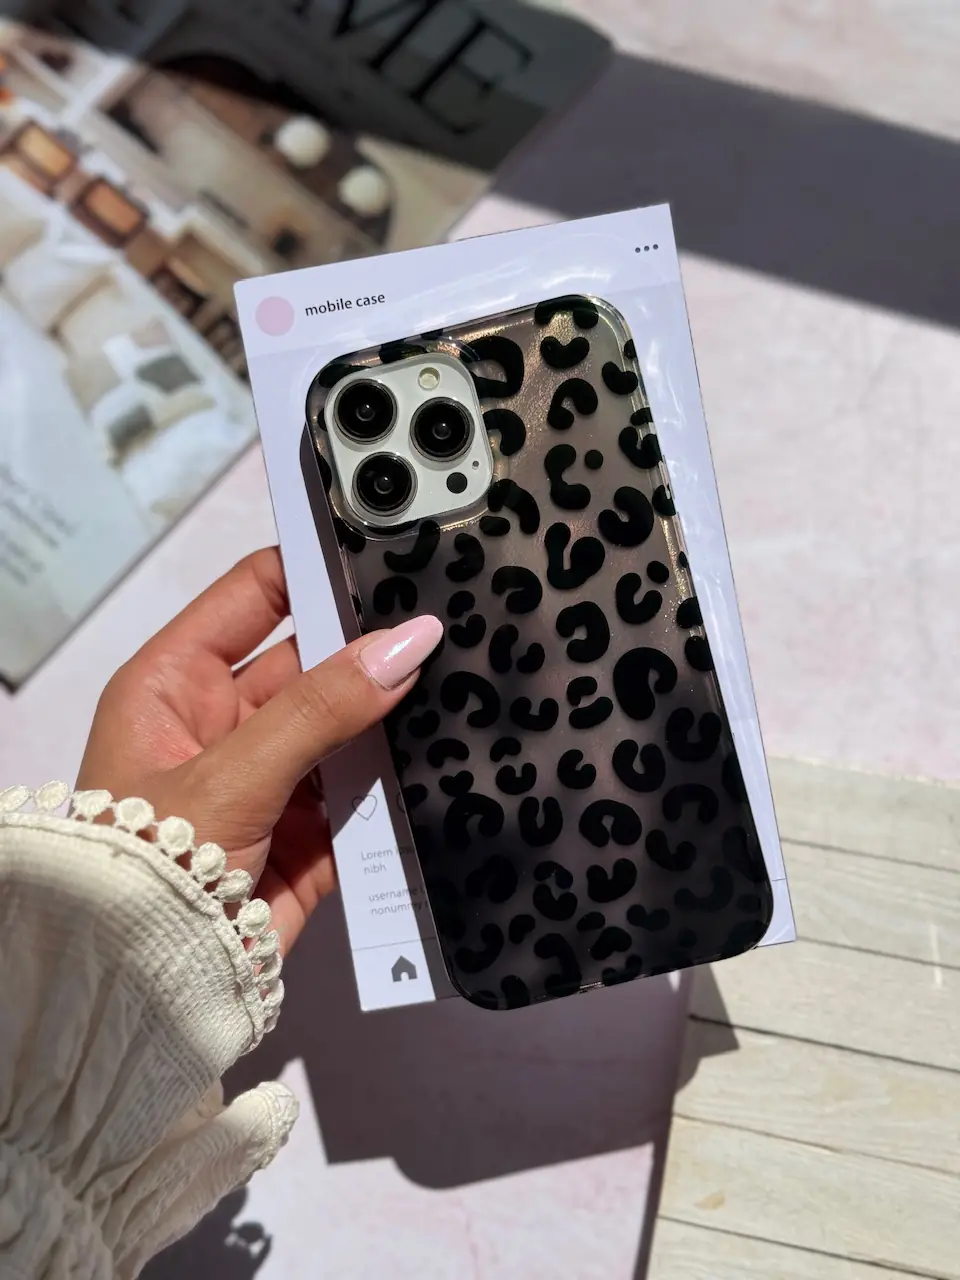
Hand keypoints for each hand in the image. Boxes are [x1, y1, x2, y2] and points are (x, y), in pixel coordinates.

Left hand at [77, 548, 441, 952]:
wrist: (143, 990)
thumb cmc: (152, 862)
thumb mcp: (234, 771)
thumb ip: (325, 705)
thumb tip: (410, 641)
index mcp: (180, 683)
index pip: (255, 596)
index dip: (317, 571)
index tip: (390, 557)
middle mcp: (224, 723)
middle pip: (313, 665)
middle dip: (371, 654)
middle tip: (446, 628)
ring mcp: (267, 780)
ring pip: (346, 731)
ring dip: (391, 724)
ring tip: (461, 688)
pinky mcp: (303, 837)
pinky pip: (362, 797)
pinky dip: (396, 791)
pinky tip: (445, 763)